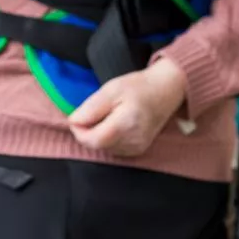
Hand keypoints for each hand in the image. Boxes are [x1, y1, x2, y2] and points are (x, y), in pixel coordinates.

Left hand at [68, 58, 188, 156]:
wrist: (165, 92)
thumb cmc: (138, 87)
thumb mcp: (111, 89)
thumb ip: (91, 107)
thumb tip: (73, 122)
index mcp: (126, 123)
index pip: (92, 140)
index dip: (79, 131)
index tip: (78, 116)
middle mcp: (133, 141)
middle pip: (97, 146)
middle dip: (88, 132)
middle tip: (93, 113)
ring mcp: (137, 148)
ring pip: (104, 149)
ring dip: (98, 136)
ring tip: (106, 117)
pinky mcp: (138, 151)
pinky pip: (114, 150)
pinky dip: (108, 140)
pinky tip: (114, 126)